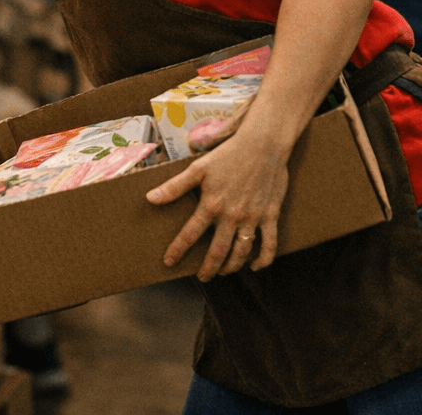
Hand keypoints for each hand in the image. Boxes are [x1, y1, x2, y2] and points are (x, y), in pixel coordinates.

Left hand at [145, 127, 290, 280]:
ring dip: (232, 266)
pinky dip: (264, 259)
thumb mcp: (198, 168)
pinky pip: (269, 243)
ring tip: (224, 273)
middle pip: (218, 250)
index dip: (178, 250)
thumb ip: (174, 187)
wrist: (262, 145)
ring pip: (242, 251)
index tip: (169, 262)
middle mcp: (232, 215)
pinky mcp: (271, 215)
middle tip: (202, 277)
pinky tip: (255, 266)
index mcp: (211, 204)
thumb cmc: (227, 154)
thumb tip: (150, 198)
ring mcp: (253, 217)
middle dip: (208, 268)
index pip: (190, 234)